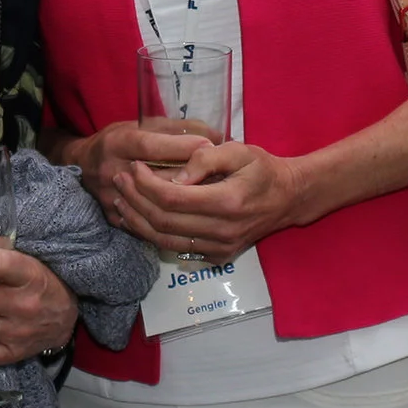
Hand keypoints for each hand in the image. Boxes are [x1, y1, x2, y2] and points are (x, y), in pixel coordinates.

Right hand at [67, 122, 212, 236]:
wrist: (85, 165)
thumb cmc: (120, 140)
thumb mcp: (143, 125)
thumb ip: (177, 129)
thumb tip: (214, 137)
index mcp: (118, 143)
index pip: (153, 147)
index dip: (182, 147)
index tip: (208, 147)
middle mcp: (112, 172)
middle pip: (157, 180)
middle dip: (190, 179)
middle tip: (218, 177)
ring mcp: (112, 199)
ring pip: (154, 208)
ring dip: (184, 205)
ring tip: (210, 199)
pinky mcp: (115, 219)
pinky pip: (148, 226)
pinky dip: (171, 224)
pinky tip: (192, 218)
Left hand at [113, 140, 314, 258]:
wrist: (288, 198)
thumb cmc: (262, 168)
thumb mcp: (238, 150)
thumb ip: (204, 159)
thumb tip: (174, 177)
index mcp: (227, 202)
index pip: (171, 197)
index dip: (145, 183)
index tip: (134, 166)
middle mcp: (222, 231)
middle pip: (163, 221)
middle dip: (134, 199)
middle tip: (119, 179)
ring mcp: (220, 248)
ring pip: (164, 241)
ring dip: (137, 221)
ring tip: (120, 200)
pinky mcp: (218, 257)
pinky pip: (177, 250)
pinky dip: (153, 236)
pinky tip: (139, 218)